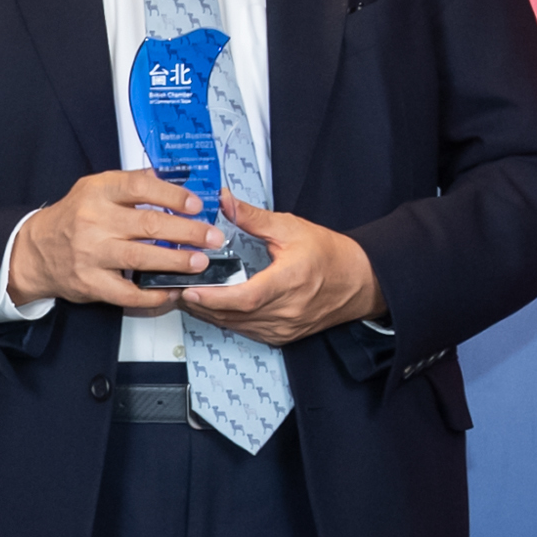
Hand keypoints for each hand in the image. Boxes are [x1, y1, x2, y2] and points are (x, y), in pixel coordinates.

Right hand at [7, 168, 223, 309]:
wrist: (36, 251)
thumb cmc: (73, 218)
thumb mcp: (95, 188)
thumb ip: (131, 183)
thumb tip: (173, 179)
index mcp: (98, 192)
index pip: (140, 187)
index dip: (172, 196)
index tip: (196, 204)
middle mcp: (94, 221)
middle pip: (148, 225)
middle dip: (187, 232)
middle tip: (212, 237)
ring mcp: (91, 254)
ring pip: (141, 258)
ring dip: (176, 261)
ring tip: (199, 262)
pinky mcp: (90, 283)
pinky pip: (127, 293)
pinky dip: (152, 295)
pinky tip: (170, 291)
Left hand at [178, 196, 387, 344]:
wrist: (359, 281)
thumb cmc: (330, 255)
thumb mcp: (291, 228)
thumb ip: (253, 217)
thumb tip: (226, 201)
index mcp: (289, 281)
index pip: (246, 298)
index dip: (215, 297)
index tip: (191, 289)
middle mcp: (287, 310)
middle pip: (234, 315)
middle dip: (201, 303)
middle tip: (177, 288)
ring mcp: (284, 327)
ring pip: (237, 326)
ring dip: (210, 313)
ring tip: (188, 297)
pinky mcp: (283, 335)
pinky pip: (247, 331)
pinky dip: (227, 320)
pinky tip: (213, 308)